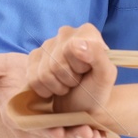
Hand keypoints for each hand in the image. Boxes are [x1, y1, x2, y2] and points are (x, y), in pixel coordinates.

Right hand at [0, 45, 106, 137]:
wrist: (21, 84)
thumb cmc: (9, 78)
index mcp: (18, 117)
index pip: (31, 128)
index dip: (45, 131)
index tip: (57, 132)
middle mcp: (35, 127)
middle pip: (54, 135)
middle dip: (70, 137)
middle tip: (86, 134)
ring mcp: (51, 129)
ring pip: (68, 137)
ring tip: (96, 137)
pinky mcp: (64, 126)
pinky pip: (77, 133)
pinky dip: (89, 136)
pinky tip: (104, 136)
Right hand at [24, 23, 120, 137]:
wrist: (82, 106)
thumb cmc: (96, 89)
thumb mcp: (105, 76)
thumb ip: (98, 56)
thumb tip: (77, 43)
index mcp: (86, 32)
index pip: (71, 48)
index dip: (79, 67)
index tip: (87, 70)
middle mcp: (65, 33)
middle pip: (56, 63)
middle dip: (69, 78)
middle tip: (78, 80)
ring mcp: (47, 45)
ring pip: (44, 73)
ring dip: (58, 86)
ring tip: (69, 84)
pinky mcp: (34, 58)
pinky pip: (32, 79)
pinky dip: (45, 90)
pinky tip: (56, 86)